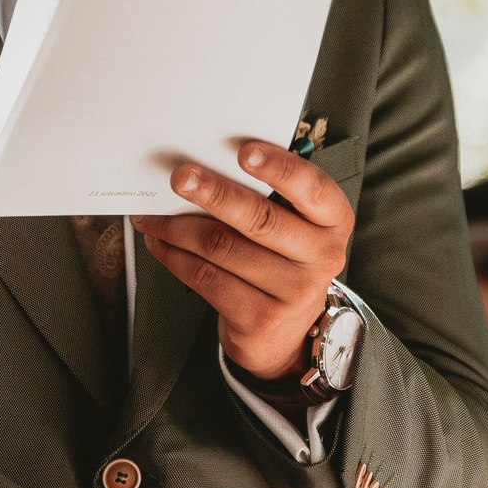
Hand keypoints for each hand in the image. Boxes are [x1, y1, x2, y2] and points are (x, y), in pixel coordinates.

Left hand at [133, 139, 351, 379]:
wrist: (285, 334)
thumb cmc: (282, 264)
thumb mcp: (294, 228)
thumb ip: (268, 197)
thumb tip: (208, 164)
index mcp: (333, 222)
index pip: (313, 188)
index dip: (280, 168)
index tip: (245, 152)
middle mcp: (321, 257)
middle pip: (260, 219)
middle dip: (214, 194)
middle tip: (181, 177)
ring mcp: (293, 292)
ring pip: (223, 247)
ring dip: (178, 227)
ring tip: (153, 215)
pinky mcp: (260, 318)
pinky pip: (206, 277)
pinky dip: (175, 256)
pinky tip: (162, 244)